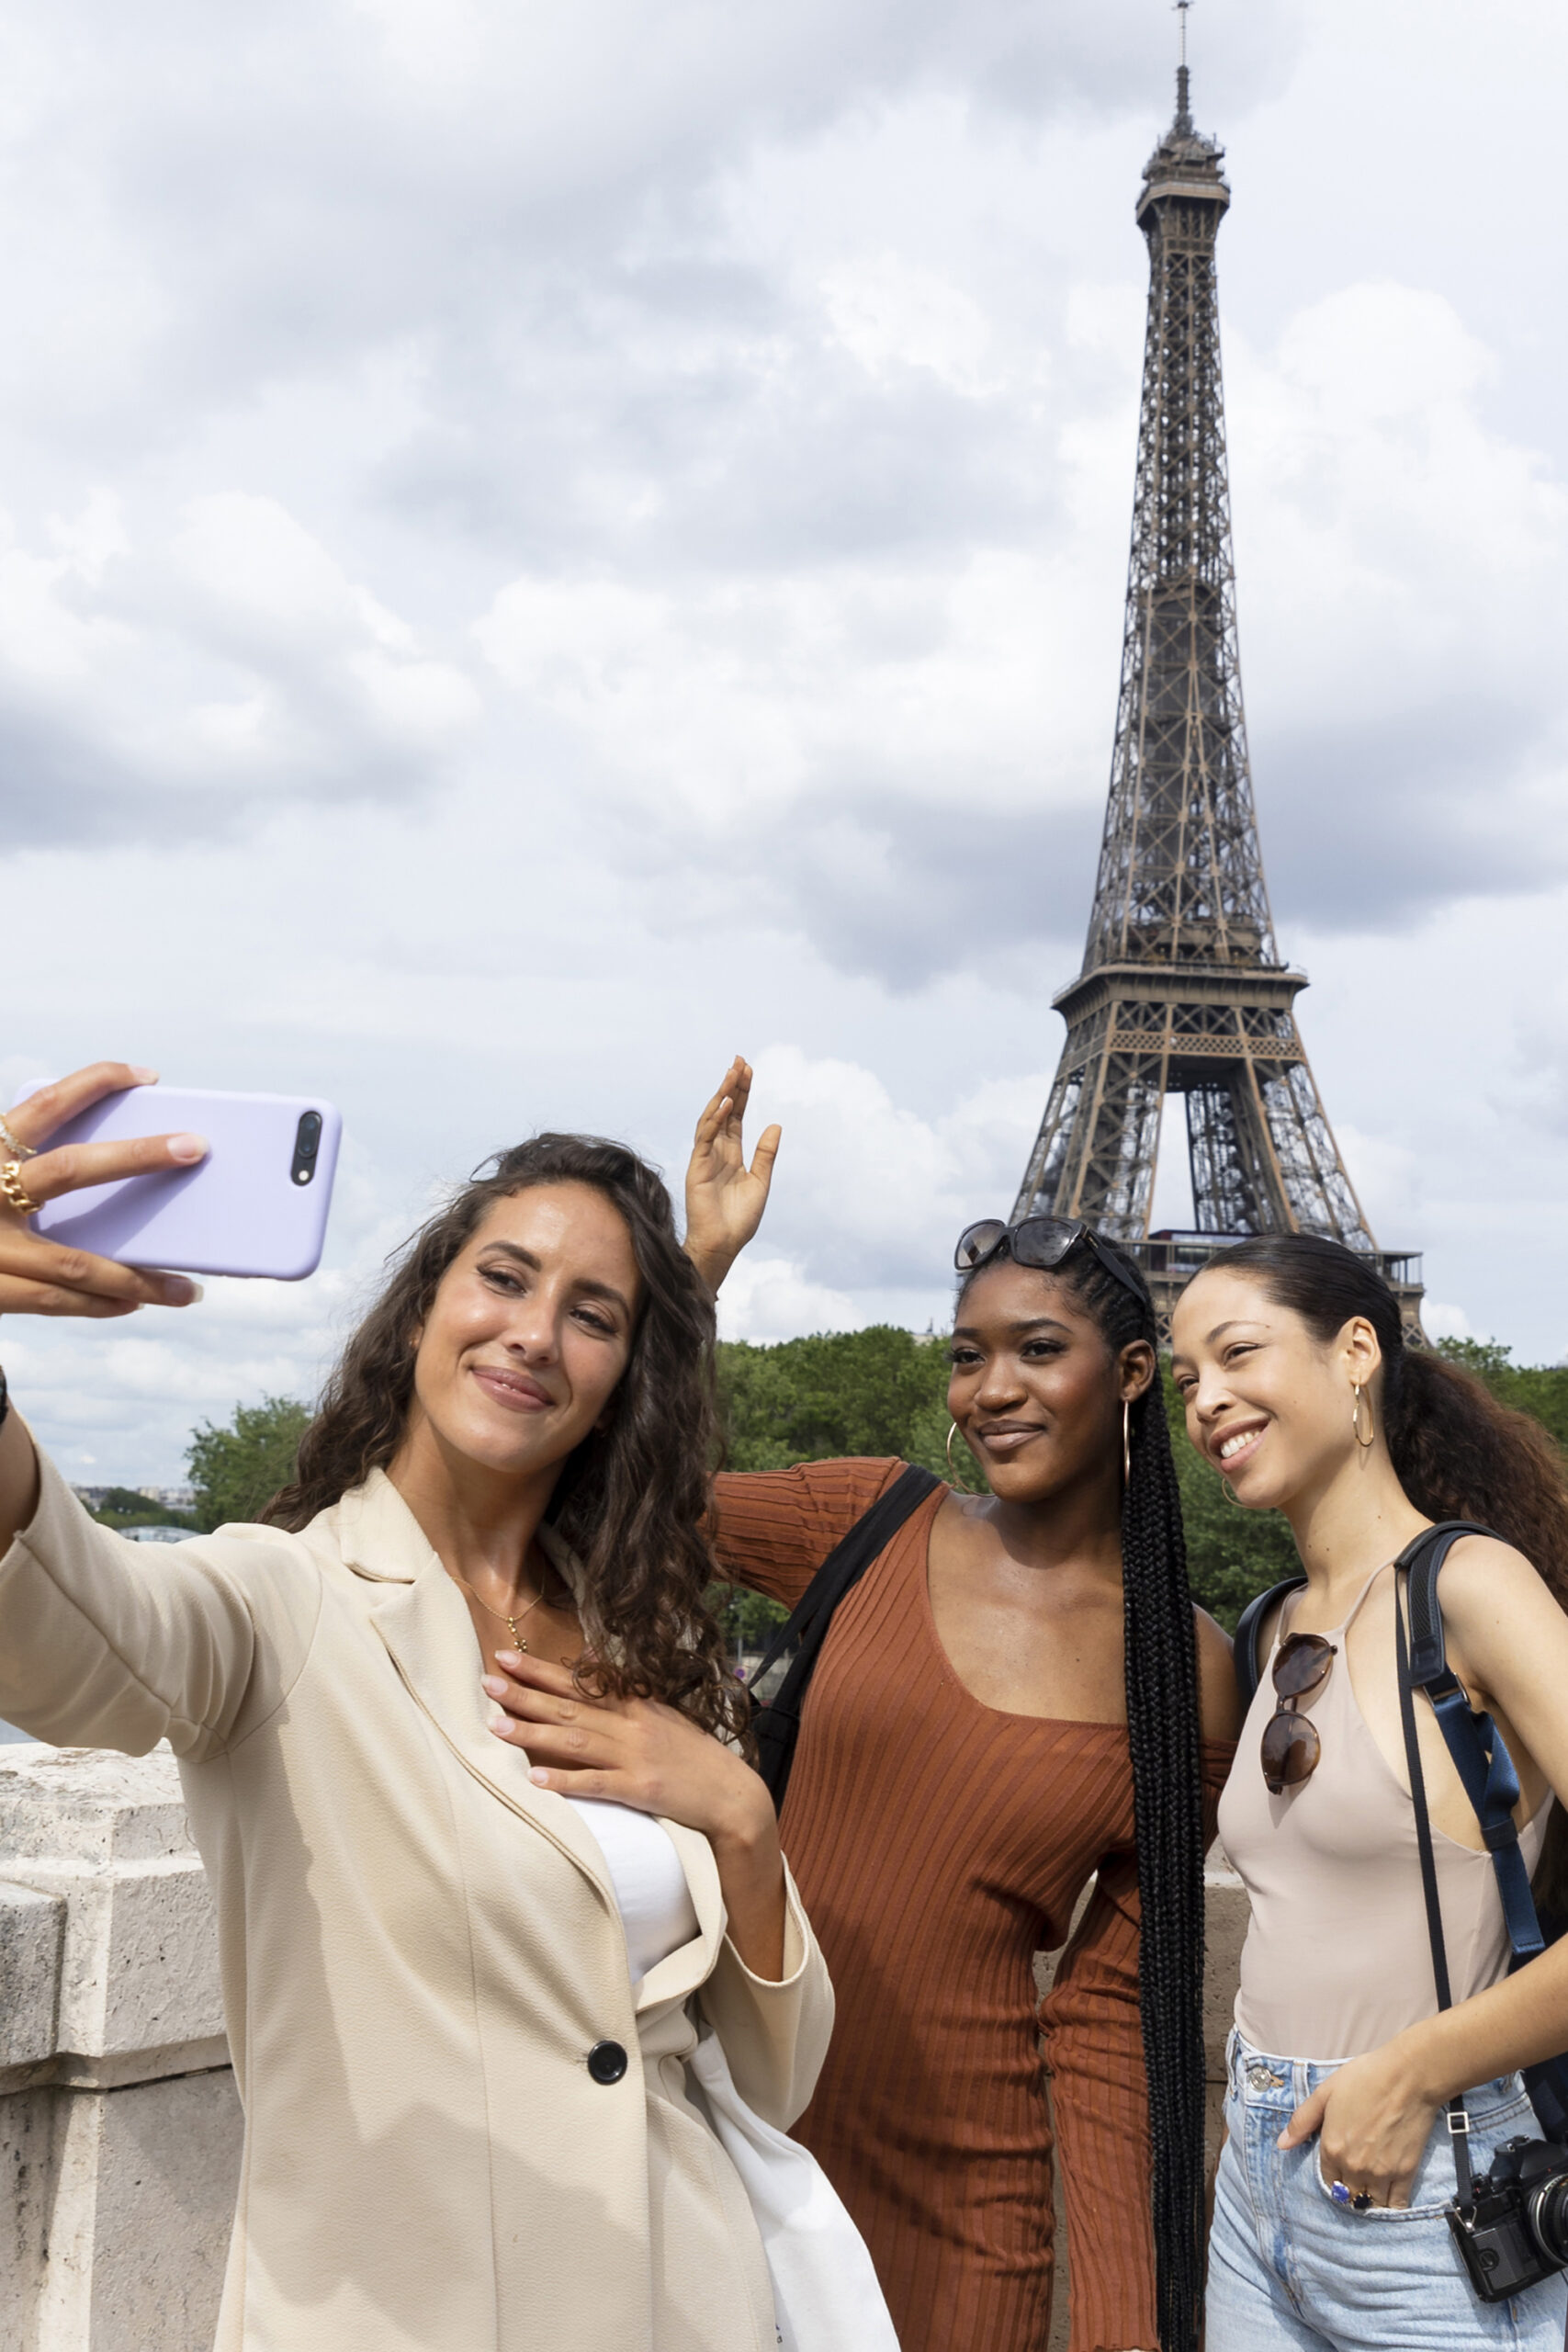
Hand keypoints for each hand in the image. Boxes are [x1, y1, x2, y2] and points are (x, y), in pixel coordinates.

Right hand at [0, 1063, 206, 1319]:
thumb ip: (32, 1164)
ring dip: (138, 1278)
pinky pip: (55, 1302)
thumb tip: (122, 1156)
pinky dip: (99, 1304)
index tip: (148, 1075)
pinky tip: (135, 1302)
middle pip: (70, 1170)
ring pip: (74, 1262)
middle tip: (197, 1147)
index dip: (96, 1081)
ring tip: (188, 1287)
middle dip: (138, 1157)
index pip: (46, 1102)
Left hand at [483, 1648, 770, 1844]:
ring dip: (534, 1733)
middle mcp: (632, 1726)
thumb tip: (594, 1657)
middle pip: (570, 1707)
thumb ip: (627, 1691)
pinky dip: (565, 1782)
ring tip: (497, 1726)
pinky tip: (535, 1780)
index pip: (580, 1683)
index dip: (541, 1670)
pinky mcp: (640, 1790)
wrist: (731, 1794)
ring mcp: (635, 1757)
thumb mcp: (663, 1713)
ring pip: (576, 1742)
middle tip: (487, 1681)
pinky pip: (596, 1785)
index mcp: (636, 1705)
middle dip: (526, 1694)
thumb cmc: (693, 1755)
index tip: (507, 1656)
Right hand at [682, 1056, 780, 1294]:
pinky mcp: (697, 1166)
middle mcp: (717, 1151)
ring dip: (722, 1095)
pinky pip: (705, 1137)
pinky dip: (715, 1120)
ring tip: (733, 1073)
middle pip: (725, 1111)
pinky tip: (726, 1104)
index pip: (737, 1117)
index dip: (743, 1094)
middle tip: (740, 1061)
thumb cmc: (739, 1219)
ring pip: (712, 1119)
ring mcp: (705, 1157)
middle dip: (732, 1086)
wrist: (723, 1243)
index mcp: (732, 1154)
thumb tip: (776, 1124)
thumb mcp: (760, 1182)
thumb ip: (765, 1154)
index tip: (749, 1071)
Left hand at [1278, 2040, 1439, 2209]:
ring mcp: (1381, 2173)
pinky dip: (1391, 2207)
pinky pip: (1397, 2205)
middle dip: (1348, 2191)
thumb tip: (1281, 2145)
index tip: (1339, 2170)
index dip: (1332, 2177)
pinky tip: (1389, 2200)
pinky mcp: (1405, 2174)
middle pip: (1347, 2196)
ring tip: (1371, 2190)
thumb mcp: (1324, 2092)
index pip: (1327, 2181)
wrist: (1407, 2076)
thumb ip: (1302, 2121)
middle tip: (1355, 2181)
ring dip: (1368, 2200)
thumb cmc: (1364, 2078)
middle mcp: (1353, 2167)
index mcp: (1332, 2148)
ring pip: (1369, 2204)